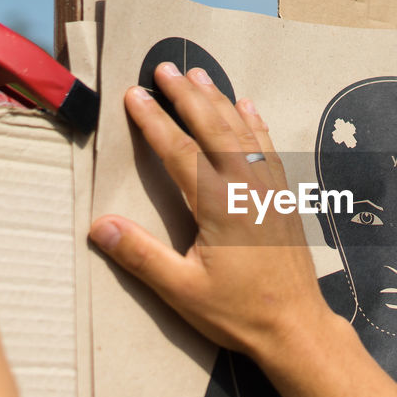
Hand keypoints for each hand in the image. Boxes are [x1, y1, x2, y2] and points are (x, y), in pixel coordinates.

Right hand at [90, 64, 336, 362]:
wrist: (296, 328)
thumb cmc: (240, 313)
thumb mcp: (183, 291)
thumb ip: (141, 256)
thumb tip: (100, 226)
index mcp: (219, 206)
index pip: (180, 151)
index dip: (154, 122)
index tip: (134, 95)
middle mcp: (248, 188)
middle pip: (213, 129)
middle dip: (187, 96)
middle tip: (165, 68)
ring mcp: (270, 191)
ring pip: (243, 133)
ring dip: (220, 102)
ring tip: (200, 77)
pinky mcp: (284, 200)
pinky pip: (269, 149)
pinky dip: (255, 124)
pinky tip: (248, 107)